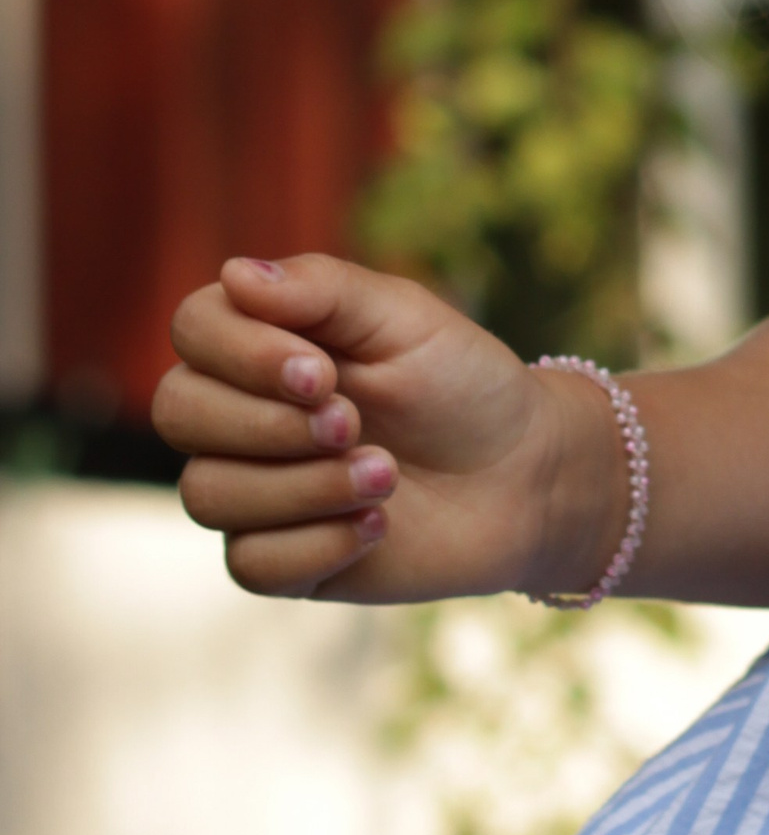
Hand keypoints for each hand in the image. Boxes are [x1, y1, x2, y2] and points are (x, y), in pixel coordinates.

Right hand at [150, 255, 619, 602]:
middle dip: (270, 424)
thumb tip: (236, 272)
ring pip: (208, 494)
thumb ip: (324, 290)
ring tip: (386, 475)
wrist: (523, 474)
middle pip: (180, 411)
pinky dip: (319, 544)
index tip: (322, 371)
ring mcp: (255, 488)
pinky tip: (377, 524)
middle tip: (353, 424)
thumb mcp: (407, 318)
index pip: (194, 327)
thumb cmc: (462, 383)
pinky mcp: (279, 558)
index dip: (242, 352)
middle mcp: (243, 413)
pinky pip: (249, 562)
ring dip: (305, 487)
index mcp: (268, 340)